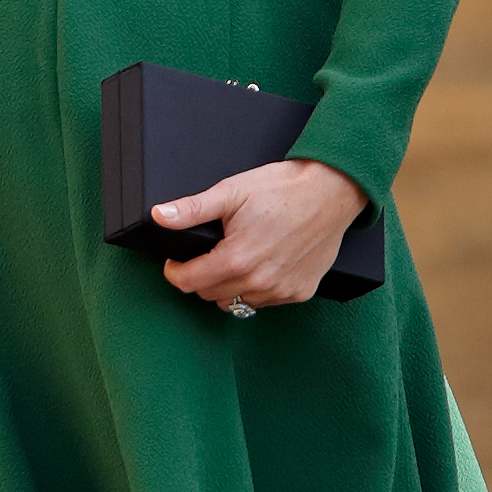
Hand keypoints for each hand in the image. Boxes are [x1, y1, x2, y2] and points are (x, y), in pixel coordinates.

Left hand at [156, 158, 365, 311]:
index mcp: (237, 259)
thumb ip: (192, 209)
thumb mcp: (231, 191)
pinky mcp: (300, 292)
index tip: (175, 262)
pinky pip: (265, 302)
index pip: (188, 283)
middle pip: (210, 295)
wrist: (332, 189)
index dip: (175, 271)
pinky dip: (256, 289)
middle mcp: (260, 282)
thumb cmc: (284, 188)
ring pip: (236, 302)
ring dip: (228, 286)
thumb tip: (160, 216)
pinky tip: (261, 265)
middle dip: (201, 277)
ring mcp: (281, 290)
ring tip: (235, 259)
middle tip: (208, 254)